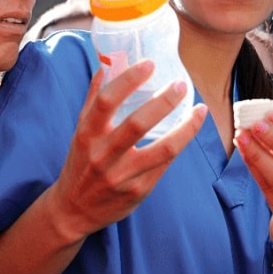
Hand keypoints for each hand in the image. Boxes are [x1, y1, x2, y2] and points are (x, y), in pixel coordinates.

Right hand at [51, 61, 206, 238]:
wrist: (73, 210)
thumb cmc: (80, 162)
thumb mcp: (80, 131)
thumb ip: (93, 98)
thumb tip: (108, 65)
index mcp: (87, 134)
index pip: (106, 101)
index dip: (129, 79)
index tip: (150, 64)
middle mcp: (103, 155)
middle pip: (138, 123)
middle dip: (164, 101)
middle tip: (181, 85)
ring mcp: (122, 175)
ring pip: (162, 149)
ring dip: (186, 128)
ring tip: (199, 109)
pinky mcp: (138, 190)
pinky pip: (165, 164)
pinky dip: (180, 144)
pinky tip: (190, 129)